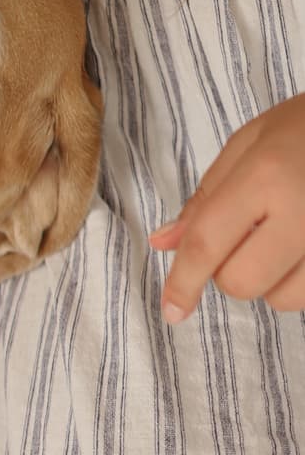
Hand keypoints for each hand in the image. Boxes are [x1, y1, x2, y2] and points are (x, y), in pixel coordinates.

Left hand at [150, 94, 304, 321]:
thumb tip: (164, 244)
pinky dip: (301, 279)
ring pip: (283, 299)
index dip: (183, 282)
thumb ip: (206, 198)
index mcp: (266, 176)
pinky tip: (304, 244)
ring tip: (285, 236)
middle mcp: (304, 214)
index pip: (208, 244)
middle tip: (247, 235)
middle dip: (231, 271)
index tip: (172, 310)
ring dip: (272, 280)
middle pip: (242, 282)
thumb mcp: (250, 144)